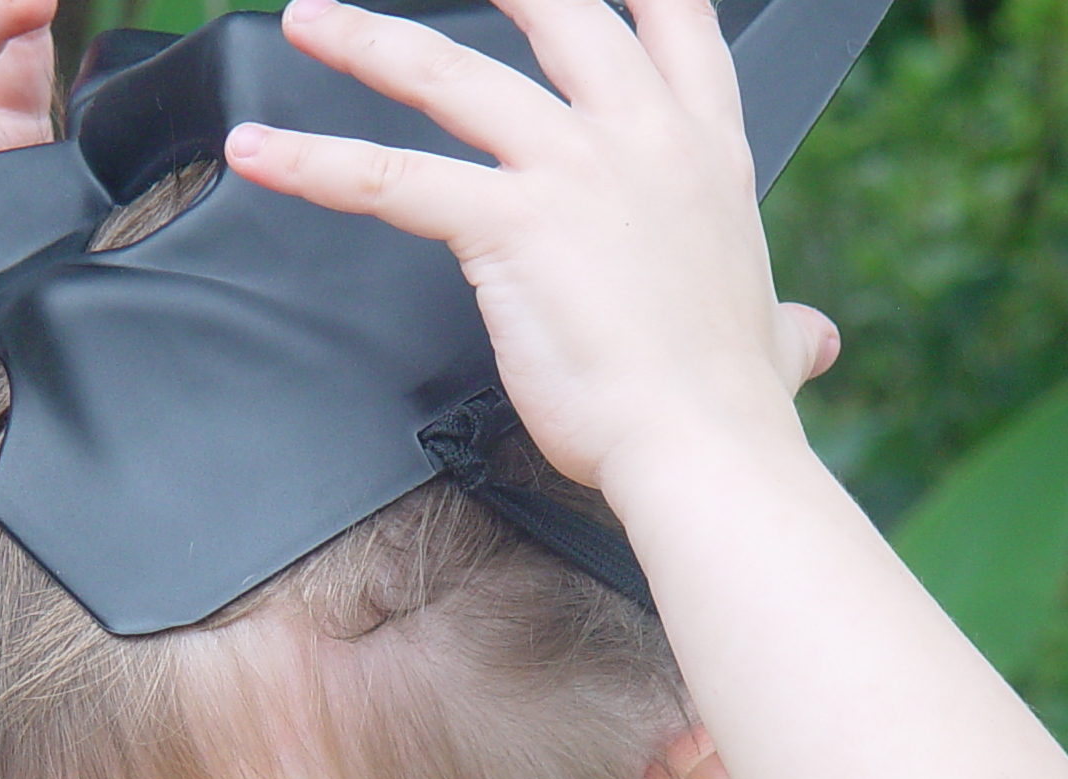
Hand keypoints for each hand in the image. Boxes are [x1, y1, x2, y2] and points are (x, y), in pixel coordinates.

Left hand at [222, 0, 837, 492]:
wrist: (705, 446)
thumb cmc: (728, 407)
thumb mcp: (774, 340)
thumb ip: (785, 325)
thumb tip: (808, 338)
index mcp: (704, 152)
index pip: (676, 23)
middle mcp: (640, 139)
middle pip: (560, 13)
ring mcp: (573, 171)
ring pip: (452, 73)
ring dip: (369, 37)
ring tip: (307, 16)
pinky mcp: (509, 226)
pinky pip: (390, 179)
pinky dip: (314, 163)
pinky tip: (259, 152)